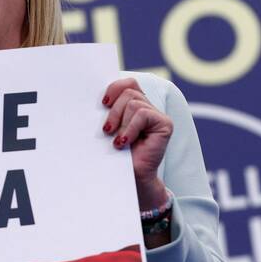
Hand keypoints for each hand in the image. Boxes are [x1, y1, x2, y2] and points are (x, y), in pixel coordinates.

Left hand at [102, 78, 171, 210]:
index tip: (102, 103)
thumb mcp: (109, 128)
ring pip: (134, 103)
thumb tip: (96, 98)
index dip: (115, 88)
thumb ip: (108, 111)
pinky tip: (125, 142)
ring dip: (121, 123)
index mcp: (134, 104)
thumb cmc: (116, 155)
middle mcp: (148, 107)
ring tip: (118, 141)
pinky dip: (130, 128)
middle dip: (113, 111)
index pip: (128, 83)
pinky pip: (143, 114)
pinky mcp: (164, 124)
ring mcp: (157, 115)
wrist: (130, 178)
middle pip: (129, 91)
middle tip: (107, 130)